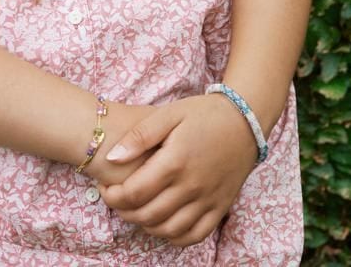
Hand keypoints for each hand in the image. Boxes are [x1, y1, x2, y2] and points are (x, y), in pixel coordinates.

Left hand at [96, 94, 257, 245]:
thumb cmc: (203, 114)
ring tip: (135, 211)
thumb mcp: (169, 113)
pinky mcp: (220, 208)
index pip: (134, 193)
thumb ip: (140, 136)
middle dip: (124, 212)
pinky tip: (162, 224)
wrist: (244, 121)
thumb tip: (112, 158)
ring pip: (169, 229)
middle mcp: (191, 186)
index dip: (113, 196)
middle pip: (148, 215)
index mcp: (175, 161)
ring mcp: (207, 200)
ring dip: (145, 226)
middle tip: (115, 200)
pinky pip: (194, 235)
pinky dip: (174, 236)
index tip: (105, 188)